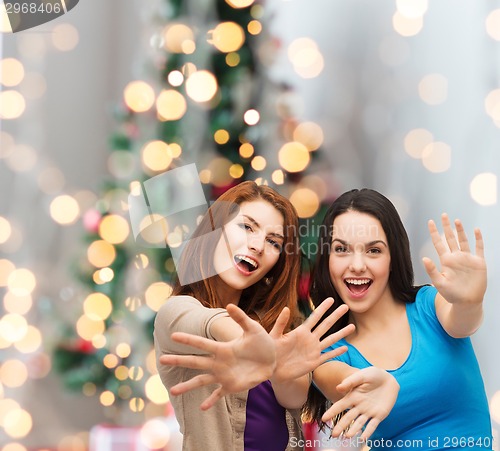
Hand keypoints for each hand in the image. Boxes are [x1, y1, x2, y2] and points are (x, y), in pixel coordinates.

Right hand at [159, 303, 275, 409]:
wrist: (272, 358)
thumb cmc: (261, 342)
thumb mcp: (253, 328)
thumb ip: (241, 318)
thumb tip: (229, 305)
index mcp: (223, 348)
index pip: (202, 344)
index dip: (188, 339)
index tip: (174, 336)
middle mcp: (219, 362)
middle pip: (195, 361)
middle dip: (179, 360)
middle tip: (161, 359)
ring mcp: (224, 375)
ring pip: (202, 381)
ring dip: (188, 386)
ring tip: (173, 392)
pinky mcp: (232, 386)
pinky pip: (219, 395)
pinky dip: (211, 401)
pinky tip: (202, 408)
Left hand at [269, 298, 353, 383]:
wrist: (272, 369)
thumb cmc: (271, 351)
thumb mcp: (275, 336)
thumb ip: (281, 323)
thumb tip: (286, 308)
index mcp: (301, 331)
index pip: (314, 317)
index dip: (323, 308)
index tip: (331, 299)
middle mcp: (309, 339)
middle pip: (326, 325)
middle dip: (336, 316)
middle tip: (346, 306)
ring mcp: (313, 350)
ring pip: (331, 340)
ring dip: (341, 333)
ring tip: (352, 326)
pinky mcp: (314, 362)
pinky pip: (328, 356)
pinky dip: (336, 352)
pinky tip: (345, 348)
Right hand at [322, 367, 398, 439]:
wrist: (388, 379)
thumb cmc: (372, 375)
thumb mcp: (361, 375)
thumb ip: (350, 382)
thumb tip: (338, 388)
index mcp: (352, 396)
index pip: (340, 406)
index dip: (332, 412)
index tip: (324, 419)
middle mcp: (359, 406)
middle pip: (348, 418)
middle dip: (340, 426)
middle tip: (334, 435)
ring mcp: (369, 411)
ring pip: (359, 423)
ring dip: (353, 430)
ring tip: (347, 437)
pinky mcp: (379, 415)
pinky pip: (373, 425)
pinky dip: (368, 432)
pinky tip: (363, 438)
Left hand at [423, 213, 486, 305]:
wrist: (467, 302)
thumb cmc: (451, 294)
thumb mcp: (439, 283)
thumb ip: (431, 270)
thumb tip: (424, 258)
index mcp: (446, 261)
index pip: (438, 243)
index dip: (434, 232)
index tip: (429, 222)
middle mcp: (456, 257)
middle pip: (450, 238)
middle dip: (446, 227)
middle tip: (443, 215)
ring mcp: (467, 259)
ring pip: (463, 240)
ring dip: (461, 230)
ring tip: (456, 220)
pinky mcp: (478, 262)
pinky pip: (479, 248)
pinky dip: (478, 239)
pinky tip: (476, 230)